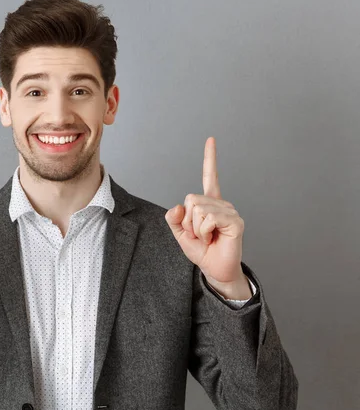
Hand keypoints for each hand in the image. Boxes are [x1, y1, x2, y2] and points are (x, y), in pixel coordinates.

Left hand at [164, 137, 247, 296]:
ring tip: (207, 237)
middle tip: (199, 234)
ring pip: (198, 209)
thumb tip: (177, 206)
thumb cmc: (202, 251)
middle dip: (187, 221)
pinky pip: (208, 218)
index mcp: (208, 203)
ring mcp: (229, 211)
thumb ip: (174, 219)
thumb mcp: (180, 234)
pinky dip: (204, 231)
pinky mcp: (235, 221)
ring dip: (196, 228)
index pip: (210, 176)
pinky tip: (213, 237)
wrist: (214, 269)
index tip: (211, 139)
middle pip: (191, 199)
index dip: (210, 158)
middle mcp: (221, 204)